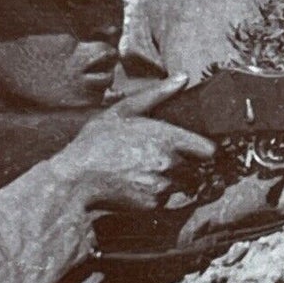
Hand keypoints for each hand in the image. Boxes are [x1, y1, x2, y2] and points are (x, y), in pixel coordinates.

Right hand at [50, 75, 215, 216]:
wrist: (74, 180)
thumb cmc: (96, 142)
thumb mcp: (122, 111)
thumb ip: (157, 94)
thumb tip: (183, 77)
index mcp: (168, 137)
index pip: (209, 150)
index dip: (202, 150)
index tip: (193, 150)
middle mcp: (170, 162)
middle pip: (197, 168)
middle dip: (185, 165)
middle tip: (161, 159)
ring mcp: (162, 185)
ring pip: (182, 184)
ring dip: (172, 180)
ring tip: (146, 171)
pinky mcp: (153, 204)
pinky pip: (165, 199)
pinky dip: (157, 194)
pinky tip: (137, 184)